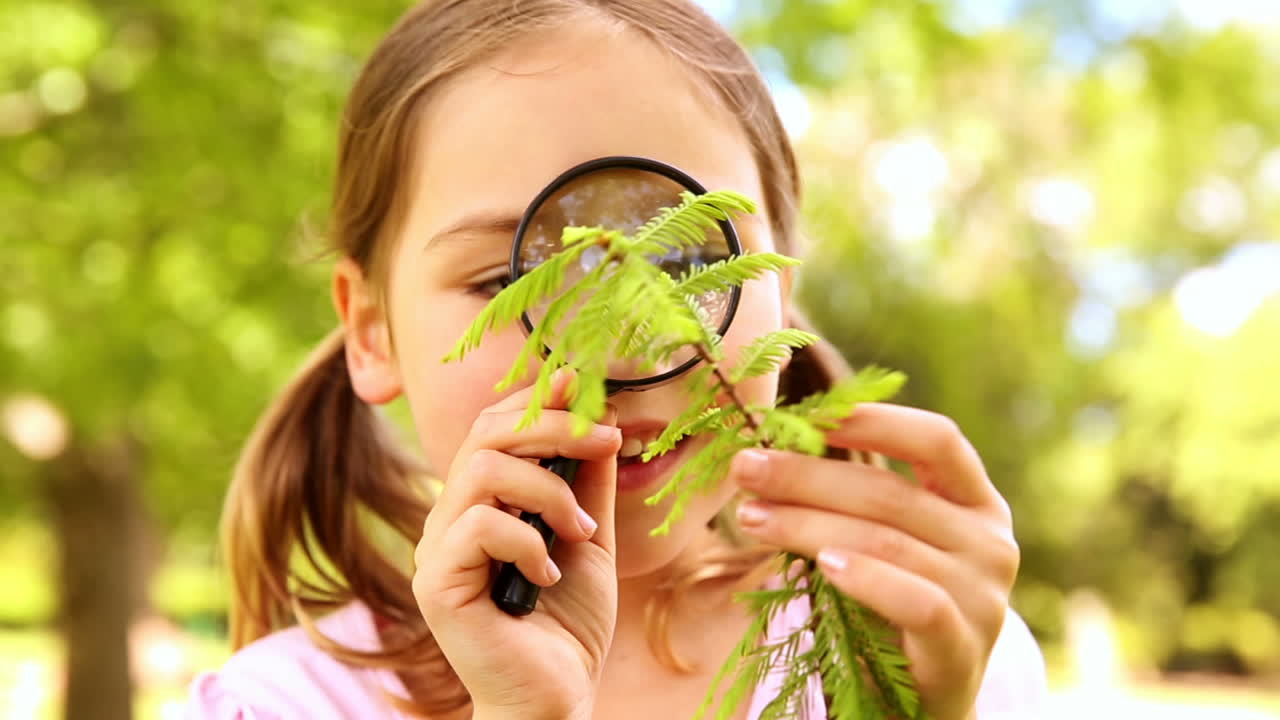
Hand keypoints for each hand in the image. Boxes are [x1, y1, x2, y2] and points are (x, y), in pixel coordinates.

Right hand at [413, 369, 620, 719]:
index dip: (539, 398)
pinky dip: (527, 541)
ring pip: (481, 471)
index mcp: (482, 502)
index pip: (494, 425)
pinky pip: (478, 527)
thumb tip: (601, 417)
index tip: (585, 383)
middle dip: (553, 426)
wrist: (557, 697)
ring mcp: (438, 550)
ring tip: (581, 532)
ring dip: (547, 490)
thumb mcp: (588, 536)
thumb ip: (587, 482)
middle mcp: (451, 518)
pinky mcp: (437, 584)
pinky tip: (549, 576)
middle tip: (606, 441)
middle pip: (485, 434)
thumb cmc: (568, 623)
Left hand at [728, 403, 1018, 719]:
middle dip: (807, 476)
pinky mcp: (964, 648)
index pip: (936, 441)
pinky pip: (915, 601)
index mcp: (976, 504)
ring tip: (752, 517)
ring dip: (808, 524)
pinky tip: (824, 565)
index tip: (808, 415)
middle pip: (891, 493)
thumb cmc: (888, 616)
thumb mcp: (879, 548)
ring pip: (887, 542)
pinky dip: (867, 579)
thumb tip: (767, 453)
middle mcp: (991, 543)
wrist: (919, 710)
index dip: (875, 420)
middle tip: (746, 468)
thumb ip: (850, 504)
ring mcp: (985, 597)